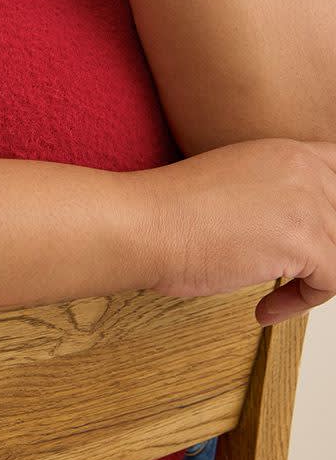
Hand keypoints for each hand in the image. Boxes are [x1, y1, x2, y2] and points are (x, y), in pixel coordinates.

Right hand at [136, 139, 335, 325]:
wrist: (143, 224)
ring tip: (276, 293)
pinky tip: (263, 308)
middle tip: (301, 274)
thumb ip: (274, 190)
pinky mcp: (305, 241)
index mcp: (287, 151)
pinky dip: (299, 304)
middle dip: (326, 252)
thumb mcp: (232, 180)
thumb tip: (295, 228)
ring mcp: (308, 203)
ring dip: (313, 281)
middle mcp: (304, 169)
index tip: (321, 239)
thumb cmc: (170, 212)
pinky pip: (332, 283)